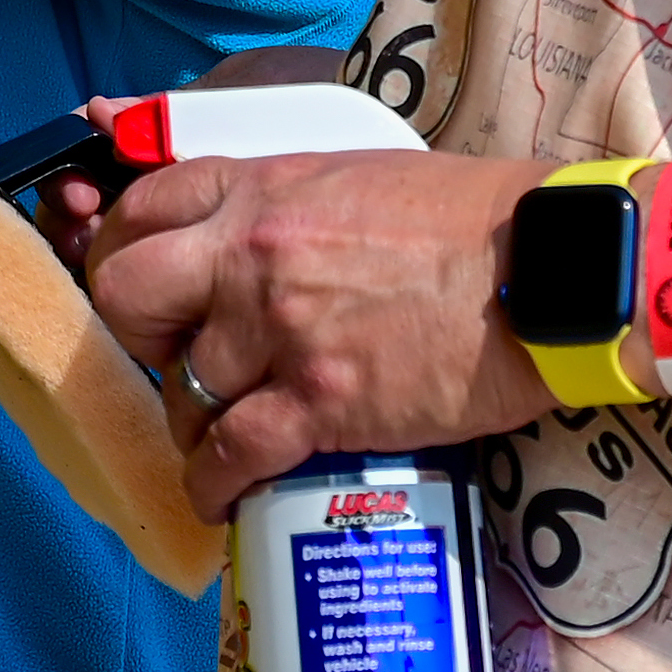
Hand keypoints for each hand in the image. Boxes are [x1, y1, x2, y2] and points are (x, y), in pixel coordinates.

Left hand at [80, 150, 559, 518]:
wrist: (546, 267)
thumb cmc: (466, 218)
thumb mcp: (354, 176)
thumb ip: (283, 204)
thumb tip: (242, 238)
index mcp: (261, 187)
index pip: (141, 207)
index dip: (126, 250)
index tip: (149, 288)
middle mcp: (253, 252)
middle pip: (125, 295)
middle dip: (139, 336)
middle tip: (177, 357)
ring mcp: (281, 329)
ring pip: (180, 391)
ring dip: (191, 422)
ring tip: (221, 435)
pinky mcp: (320, 402)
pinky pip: (230, 455)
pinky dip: (214, 486)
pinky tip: (222, 495)